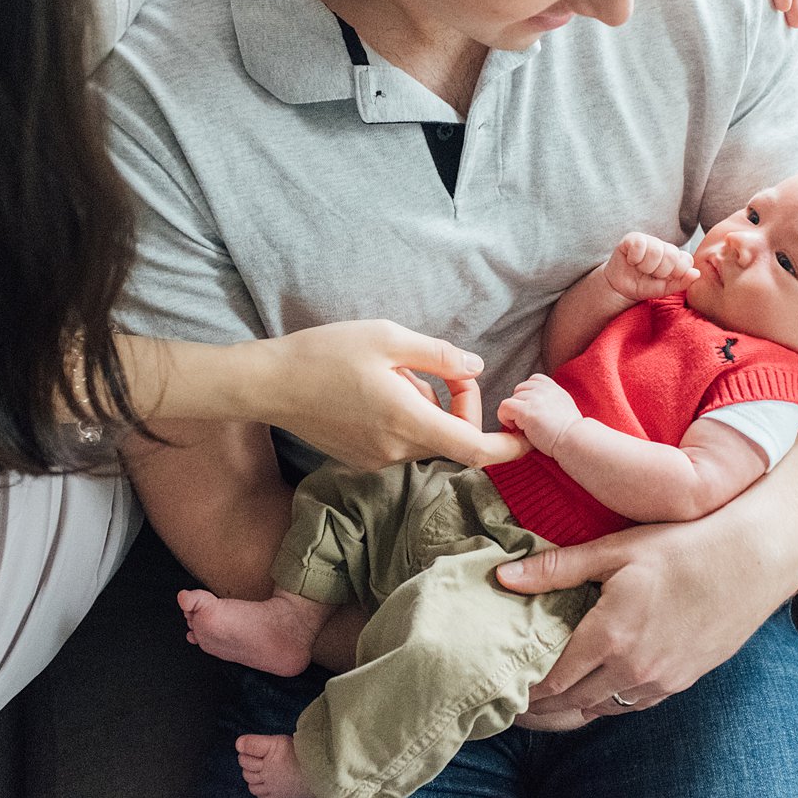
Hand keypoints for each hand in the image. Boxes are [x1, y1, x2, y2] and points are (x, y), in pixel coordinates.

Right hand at [259, 320, 528, 469]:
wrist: (267, 383)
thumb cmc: (324, 354)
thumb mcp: (388, 337)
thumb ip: (439, 355)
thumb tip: (476, 368)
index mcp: (408, 422)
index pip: (474, 450)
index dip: (508, 449)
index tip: (529, 438)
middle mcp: (396, 451)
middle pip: (453, 438)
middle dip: (461, 403)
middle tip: (444, 366)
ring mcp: (377, 460)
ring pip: (427, 437)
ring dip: (431, 407)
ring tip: (397, 372)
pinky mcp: (361, 459)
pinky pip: (402, 440)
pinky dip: (407, 416)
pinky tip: (377, 389)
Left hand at [495, 515, 797, 722]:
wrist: (754, 560)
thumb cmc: (684, 544)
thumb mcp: (616, 549)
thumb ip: (557, 568)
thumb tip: (503, 576)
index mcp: (611, 635)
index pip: (552, 680)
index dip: (523, 688)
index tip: (500, 685)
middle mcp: (633, 668)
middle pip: (571, 704)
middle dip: (538, 707)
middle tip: (510, 702)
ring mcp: (660, 680)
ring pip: (601, 709)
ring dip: (570, 708)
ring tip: (543, 702)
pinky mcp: (681, 682)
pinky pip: (631, 705)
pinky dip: (605, 702)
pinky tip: (592, 690)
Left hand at [496, 374, 581, 457]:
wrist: (574, 441)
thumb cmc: (570, 433)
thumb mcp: (565, 407)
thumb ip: (552, 400)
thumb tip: (536, 405)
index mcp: (554, 388)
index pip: (534, 380)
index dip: (527, 394)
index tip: (531, 409)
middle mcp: (544, 389)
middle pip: (520, 389)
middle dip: (520, 404)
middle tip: (525, 421)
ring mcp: (535, 398)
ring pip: (512, 399)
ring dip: (514, 414)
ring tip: (523, 427)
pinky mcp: (526, 411)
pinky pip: (504, 407)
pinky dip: (504, 417)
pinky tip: (514, 428)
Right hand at [602, 232, 697, 301]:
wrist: (620, 289)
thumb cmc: (643, 287)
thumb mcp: (664, 289)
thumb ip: (682, 282)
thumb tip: (697, 273)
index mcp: (675, 257)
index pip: (686, 260)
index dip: (676, 273)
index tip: (664, 279)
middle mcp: (663, 246)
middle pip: (672, 255)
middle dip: (660, 271)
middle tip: (650, 274)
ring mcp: (648, 240)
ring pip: (655, 250)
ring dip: (646, 266)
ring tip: (640, 269)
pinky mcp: (632, 238)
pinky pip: (639, 244)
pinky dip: (635, 257)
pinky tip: (631, 261)